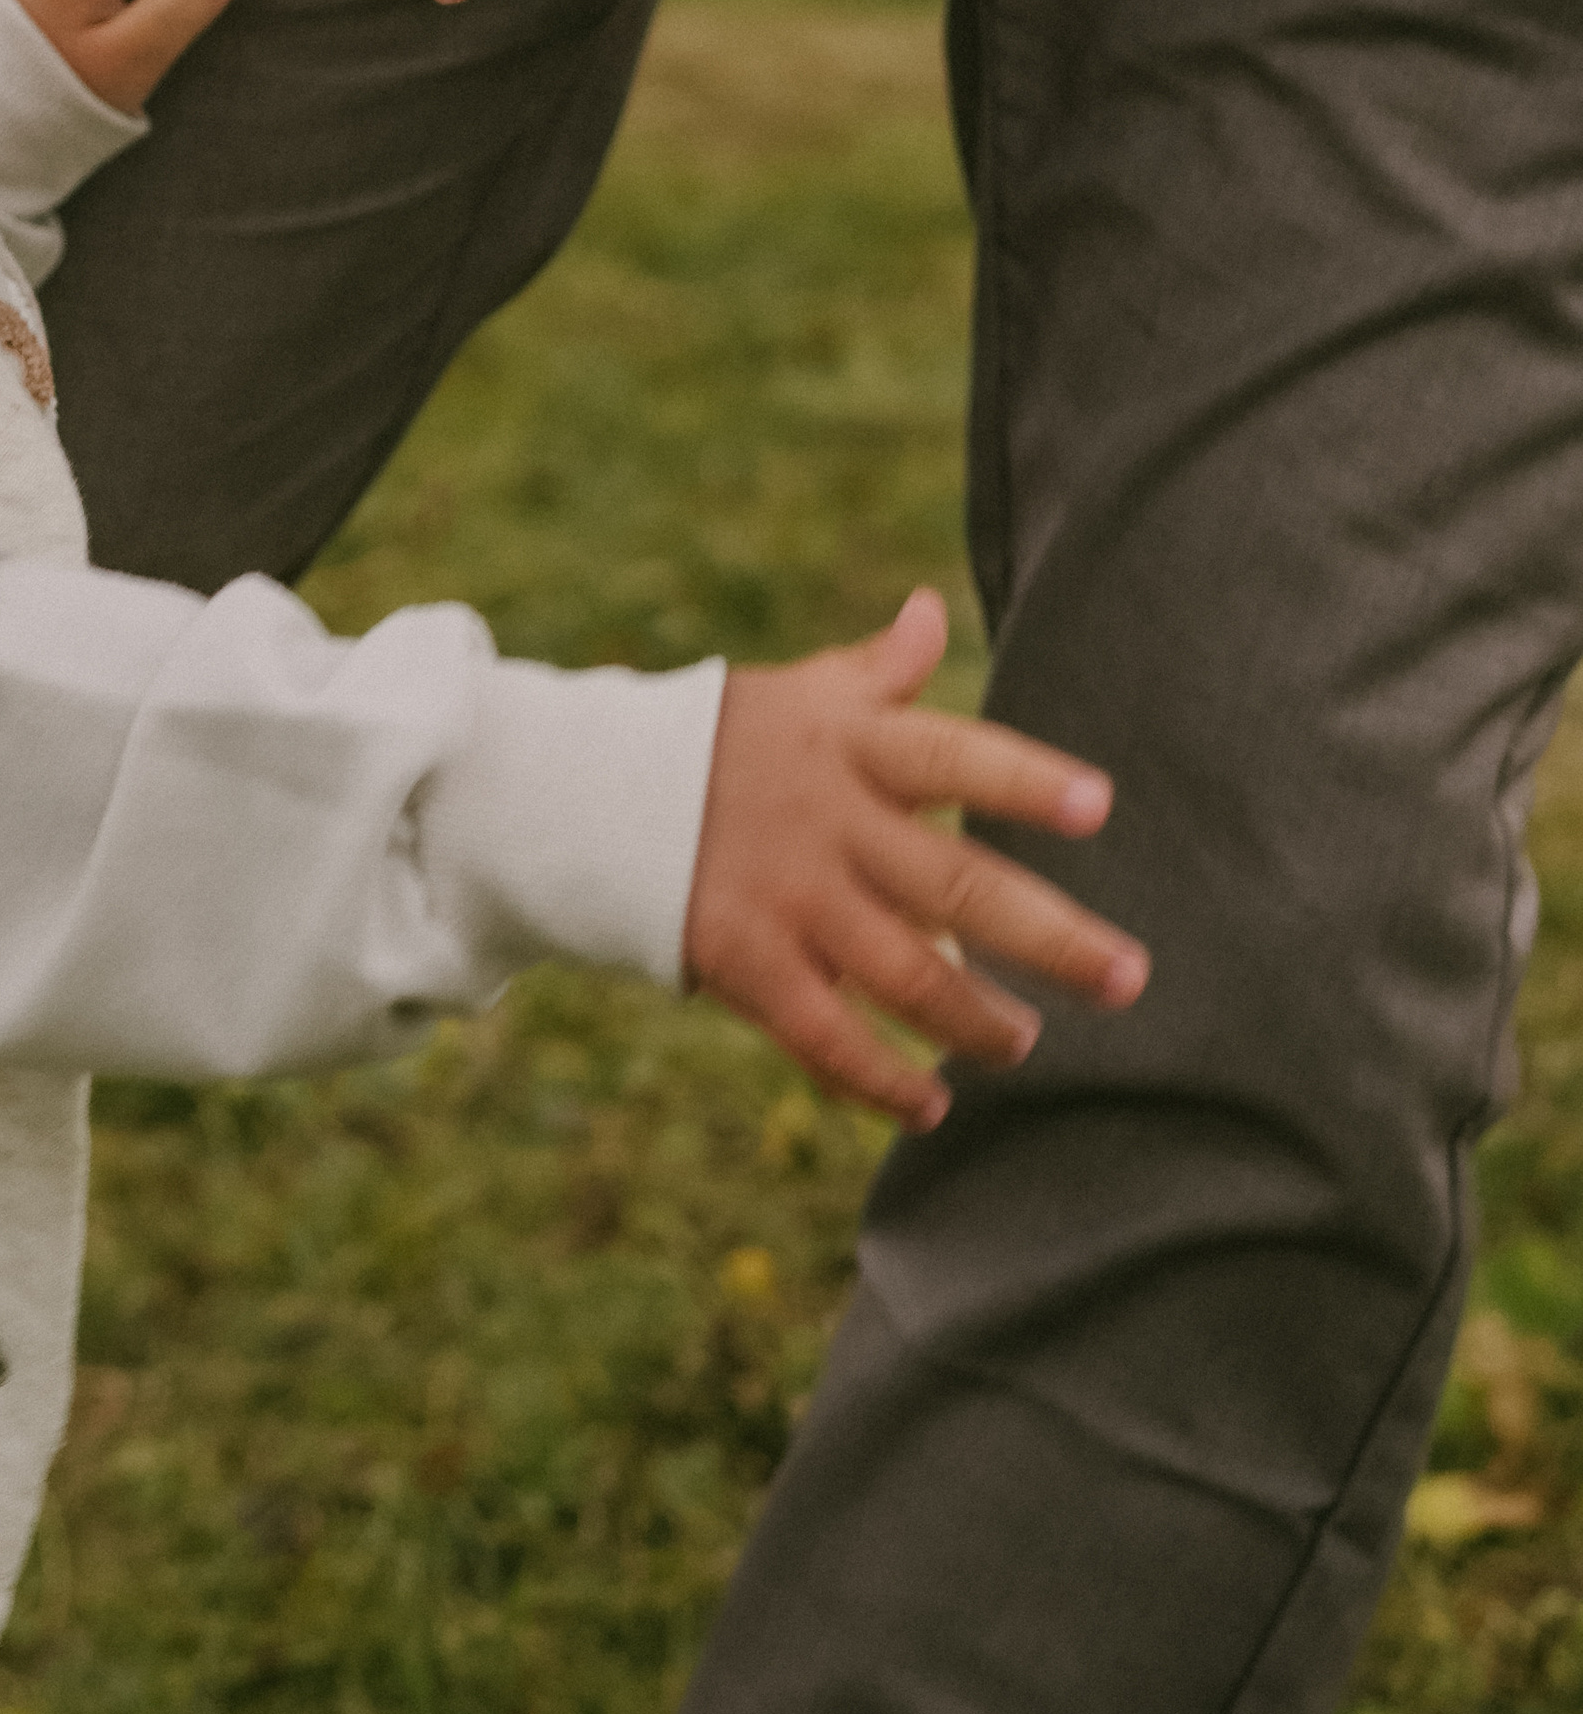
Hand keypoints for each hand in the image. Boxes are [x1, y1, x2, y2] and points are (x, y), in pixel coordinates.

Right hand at [683, 587, 1146, 1131]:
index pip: (954, 757)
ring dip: (976, 1020)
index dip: (1025, 781)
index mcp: (852, 747)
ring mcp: (788, 898)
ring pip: (905, 975)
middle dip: (1051, 938)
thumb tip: (932, 609)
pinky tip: (930, 1104)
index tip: (1099, 805)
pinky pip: (825, 1035)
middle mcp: (830, 824)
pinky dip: (879, 1079)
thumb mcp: (798, 694)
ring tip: (1027, 1043)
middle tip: (1128, 978)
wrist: (584, 796)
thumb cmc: (718, 741)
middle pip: (956, 886)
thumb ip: (877, 669)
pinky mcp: (746, 962)